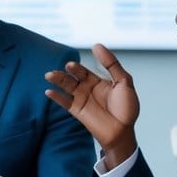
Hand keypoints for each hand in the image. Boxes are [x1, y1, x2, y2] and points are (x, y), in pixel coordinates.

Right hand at [45, 43, 139, 166]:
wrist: (123, 130)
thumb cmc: (127, 108)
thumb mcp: (123, 81)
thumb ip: (111, 64)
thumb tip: (97, 45)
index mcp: (98, 82)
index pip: (84, 70)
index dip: (79, 66)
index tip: (75, 61)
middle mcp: (88, 89)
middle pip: (73, 77)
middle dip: (69, 71)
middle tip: (68, 66)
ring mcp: (81, 99)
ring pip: (66, 86)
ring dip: (58, 80)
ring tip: (50, 75)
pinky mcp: (77, 110)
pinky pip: (64, 102)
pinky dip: (56, 97)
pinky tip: (49, 91)